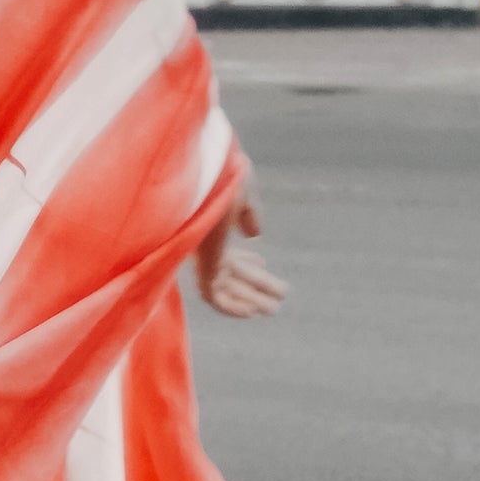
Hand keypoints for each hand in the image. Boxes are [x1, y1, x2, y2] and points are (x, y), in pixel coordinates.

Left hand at [194, 162, 287, 319]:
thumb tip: (254, 234)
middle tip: (281, 295)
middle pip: (228, 273)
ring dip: (248, 300)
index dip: (244, 263)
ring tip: (274, 308)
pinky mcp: (200, 264)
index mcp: (206, 226)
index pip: (224, 254)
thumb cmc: (221, 173)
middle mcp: (200, 243)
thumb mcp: (242, 194)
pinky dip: (231, 306)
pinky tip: (251, 310)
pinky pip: (211, 297)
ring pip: (222, 288)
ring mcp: (199, 254)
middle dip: (255, 286)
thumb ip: (249, 214)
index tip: (262, 262)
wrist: (207, 170)